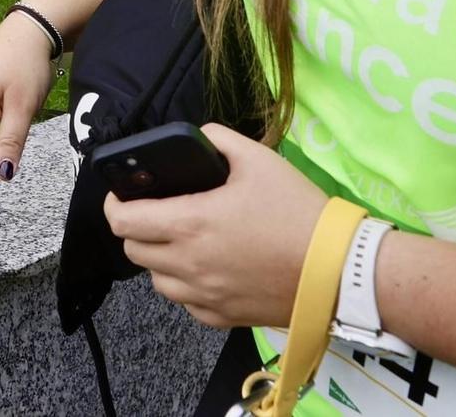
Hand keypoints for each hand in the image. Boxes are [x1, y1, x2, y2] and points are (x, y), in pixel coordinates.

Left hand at [102, 124, 326, 329]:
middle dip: (137, 228)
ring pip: (156, 280)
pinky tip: (207, 269)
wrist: (340, 270)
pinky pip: (186, 303)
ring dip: (159, 259)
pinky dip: (186, 286)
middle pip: (134, 249)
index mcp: (190, 223)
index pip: (122, 220)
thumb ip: (218, 140)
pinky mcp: (222, 318)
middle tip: (156, 213)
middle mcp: (189, 264)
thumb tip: (197, 137)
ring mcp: (204, 296)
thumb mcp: (259, 160)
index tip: (123, 194)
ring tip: (181, 241)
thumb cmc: (298, 212)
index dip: (115, 204)